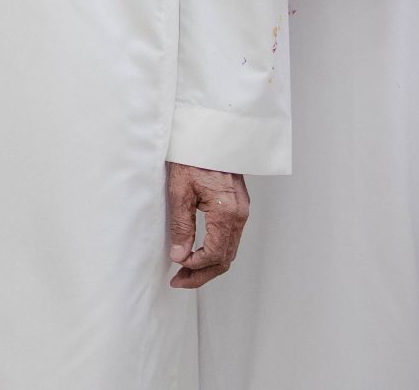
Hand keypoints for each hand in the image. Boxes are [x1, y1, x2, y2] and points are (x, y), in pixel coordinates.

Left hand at [165, 162, 250, 288]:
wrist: (208, 136)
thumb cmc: (192, 157)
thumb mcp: (179, 191)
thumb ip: (181, 226)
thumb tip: (180, 256)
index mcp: (226, 213)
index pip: (214, 254)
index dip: (196, 267)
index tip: (177, 270)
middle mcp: (239, 216)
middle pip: (225, 258)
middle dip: (202, 273)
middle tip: (179, 281)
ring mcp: (242, 212)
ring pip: (229, 250)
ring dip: (209, 264)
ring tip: (185, 271)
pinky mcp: (238, 208)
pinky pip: (230, 238)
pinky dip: (215, 251)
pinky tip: (198, 253)